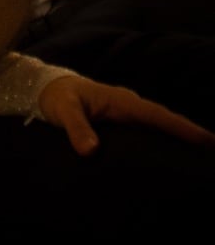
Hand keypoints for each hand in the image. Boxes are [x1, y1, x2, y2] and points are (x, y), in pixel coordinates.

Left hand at [38, 74, 214, 155]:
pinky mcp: (122, 120)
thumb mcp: (63, 111)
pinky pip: (148, 129)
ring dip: (178, 136)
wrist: (46, 89)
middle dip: (190, 134)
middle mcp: (130, 104)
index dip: (183, 128)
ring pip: (159, 125)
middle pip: (166, 120)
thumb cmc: (57, 97)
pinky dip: (162, 138)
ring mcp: (127, 112)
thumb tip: (91, 150)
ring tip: (200, 155)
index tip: (208, 140)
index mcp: (122, 100)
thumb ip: (76, 128)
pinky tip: (169, 154)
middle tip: (213, 149)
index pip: (158, 116)